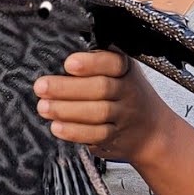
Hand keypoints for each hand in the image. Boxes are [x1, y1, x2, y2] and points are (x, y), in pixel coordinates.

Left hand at [34, 50, 174, 162]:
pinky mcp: (116, 137)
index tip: (69, 64)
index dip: (91, 63)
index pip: (113, 62)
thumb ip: (95, 63)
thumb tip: (54, 57)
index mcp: (125, 68)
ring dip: (66, 110)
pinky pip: (96, 134)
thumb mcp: (119, 72)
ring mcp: (124, 115)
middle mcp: (128, 90)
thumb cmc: (125, 94)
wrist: (151, 131)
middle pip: (101, 88)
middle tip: (41, 87)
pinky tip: (57, 127)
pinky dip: (75, 131)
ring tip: (44, 107)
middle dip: (67, 88)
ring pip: (97, 112)